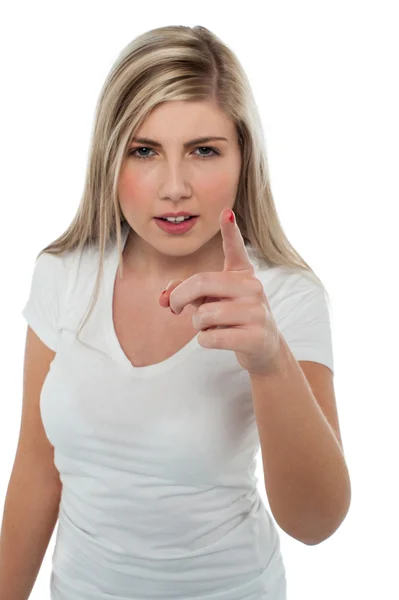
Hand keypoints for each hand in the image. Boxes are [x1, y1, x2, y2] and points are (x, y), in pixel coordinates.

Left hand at [159, 208, 282, 376]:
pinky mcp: (255, 336)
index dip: (230, 231)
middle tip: (173, 307)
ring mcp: (257, 312)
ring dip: (197, 324)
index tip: (225, 212)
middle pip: (202, 282)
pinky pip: (211, 337)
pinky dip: (204, 340)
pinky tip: (216, 338)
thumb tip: (164, 297)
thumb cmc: (232, 318)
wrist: (263, 348)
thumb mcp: (211, 300)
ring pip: (204, 314)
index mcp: (243, 274)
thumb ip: (187, 293)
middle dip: (179, 297)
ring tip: (210, 326)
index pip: (235, 250)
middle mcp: (253, 288)